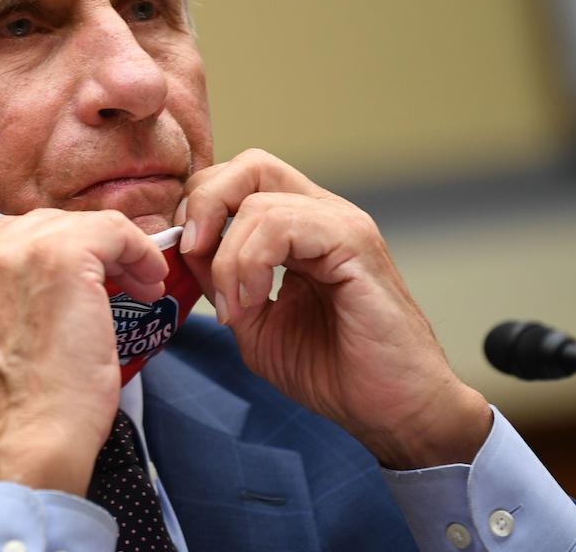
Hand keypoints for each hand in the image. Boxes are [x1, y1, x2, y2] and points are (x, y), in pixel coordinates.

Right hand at [0, 209, 167, 494]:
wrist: (33, 437)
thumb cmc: (25, 405)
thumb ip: (4, 296)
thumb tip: (57, 273)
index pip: (9, 241)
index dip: (55, 256)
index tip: (88, 280)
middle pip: (42, 226)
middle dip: (87, 250)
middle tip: (122, 282)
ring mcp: (11, 253)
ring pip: (78, 225)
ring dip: (115, 251)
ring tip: (139, 284)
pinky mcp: (59, 256)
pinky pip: (112, 230)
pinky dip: (138, 250)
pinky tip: (149, 280)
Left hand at [177, 149, 491, 468]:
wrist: (392, 410)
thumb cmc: (333, 371)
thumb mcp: (253, 321)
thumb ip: (219, 280)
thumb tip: (184, 248)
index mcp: (299, 227)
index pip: (240, 178)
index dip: (200, 206)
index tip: (183, 255)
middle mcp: (322, 214)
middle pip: (250, 164)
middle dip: (205, 203)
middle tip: (191, 253)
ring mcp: (341, 224)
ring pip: (258, 200)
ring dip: (227, 256)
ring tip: (233, 306)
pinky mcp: (354, 243)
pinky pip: (283, 225)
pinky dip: (250, 263)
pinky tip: (251, 303)